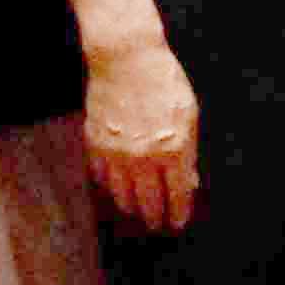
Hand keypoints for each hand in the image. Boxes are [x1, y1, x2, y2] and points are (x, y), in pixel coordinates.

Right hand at [87, 34, 205, 232]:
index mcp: (173, 149)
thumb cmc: (164, 82)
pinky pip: (102, 177)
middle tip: (156, 226)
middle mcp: (143, 157)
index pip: (177, 195)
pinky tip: (115, 189)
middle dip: (154, 218)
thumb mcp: (189, 115)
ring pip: (122, 196)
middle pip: (148, 202)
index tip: (177, 224)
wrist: (126, 59)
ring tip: (137, 212)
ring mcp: (116, 153)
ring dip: (131, 207)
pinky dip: (109, 187)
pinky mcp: (96, 144)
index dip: (178, 214)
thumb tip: (189, 181)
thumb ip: (189, 151)